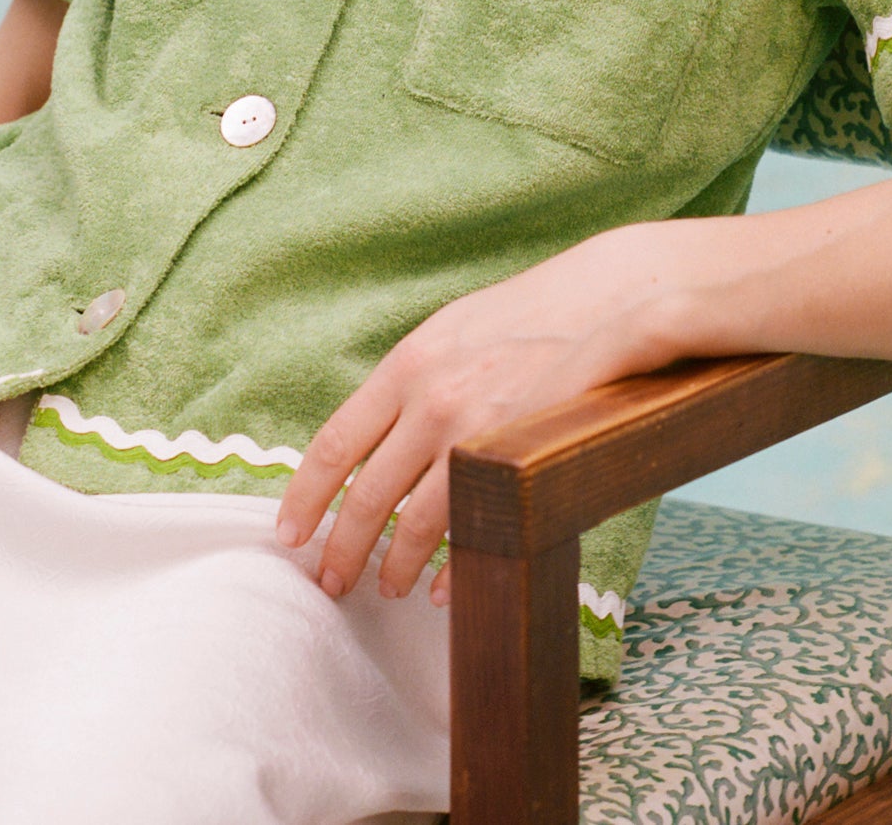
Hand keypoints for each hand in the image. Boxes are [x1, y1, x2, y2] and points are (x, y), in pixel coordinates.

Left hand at [273, 225, 671, 604]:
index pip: (334, 443)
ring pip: (414, 523)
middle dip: (343, 548)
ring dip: (393, 566)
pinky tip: (441, 587)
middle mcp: (430, 401)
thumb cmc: (522, 319)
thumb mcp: (448, 334)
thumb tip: (367, 441)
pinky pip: (471, 529)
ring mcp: (475, 432)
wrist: (602, 303)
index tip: (289, 533)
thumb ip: (406, 384)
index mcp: (405, 366)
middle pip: (366, 495)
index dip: (306, 496)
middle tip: (331, 580)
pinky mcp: (517, 458)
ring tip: (386, 589)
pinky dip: (451, 567)